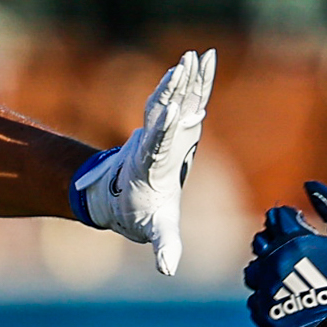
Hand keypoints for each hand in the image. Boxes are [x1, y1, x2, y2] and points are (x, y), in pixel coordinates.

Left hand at [72, 48, 216, 273]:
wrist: (121, 197)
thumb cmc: (141, 215)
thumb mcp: (155, 230)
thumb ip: (164, 247)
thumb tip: (168, 271)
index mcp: (151, 164)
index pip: (158, 142)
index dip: (166, 128)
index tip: (173, 111)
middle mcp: (155, 141)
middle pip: (167, 111)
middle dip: (175, 89)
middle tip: (184, 65)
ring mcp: (163, 129)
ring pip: (176, 98)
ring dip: (186, 77)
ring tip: (197, 55)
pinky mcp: (174, 124)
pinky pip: (187, 97)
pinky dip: (197, 79)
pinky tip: (205, 58)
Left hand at [244, 182, 326, 326]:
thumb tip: (309, 184)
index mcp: (294, 241)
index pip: (277, 217)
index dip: (290, 219)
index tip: (303, 226)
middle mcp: (273, 263)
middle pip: (261, 242)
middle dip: (275, 240)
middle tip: (296, 250)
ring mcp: (266, 290)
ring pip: (254, 271)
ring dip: (267, 268)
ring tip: (290, 275)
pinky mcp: (264, 314)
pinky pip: (256, 298)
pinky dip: (268, 295)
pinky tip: (287, 297)